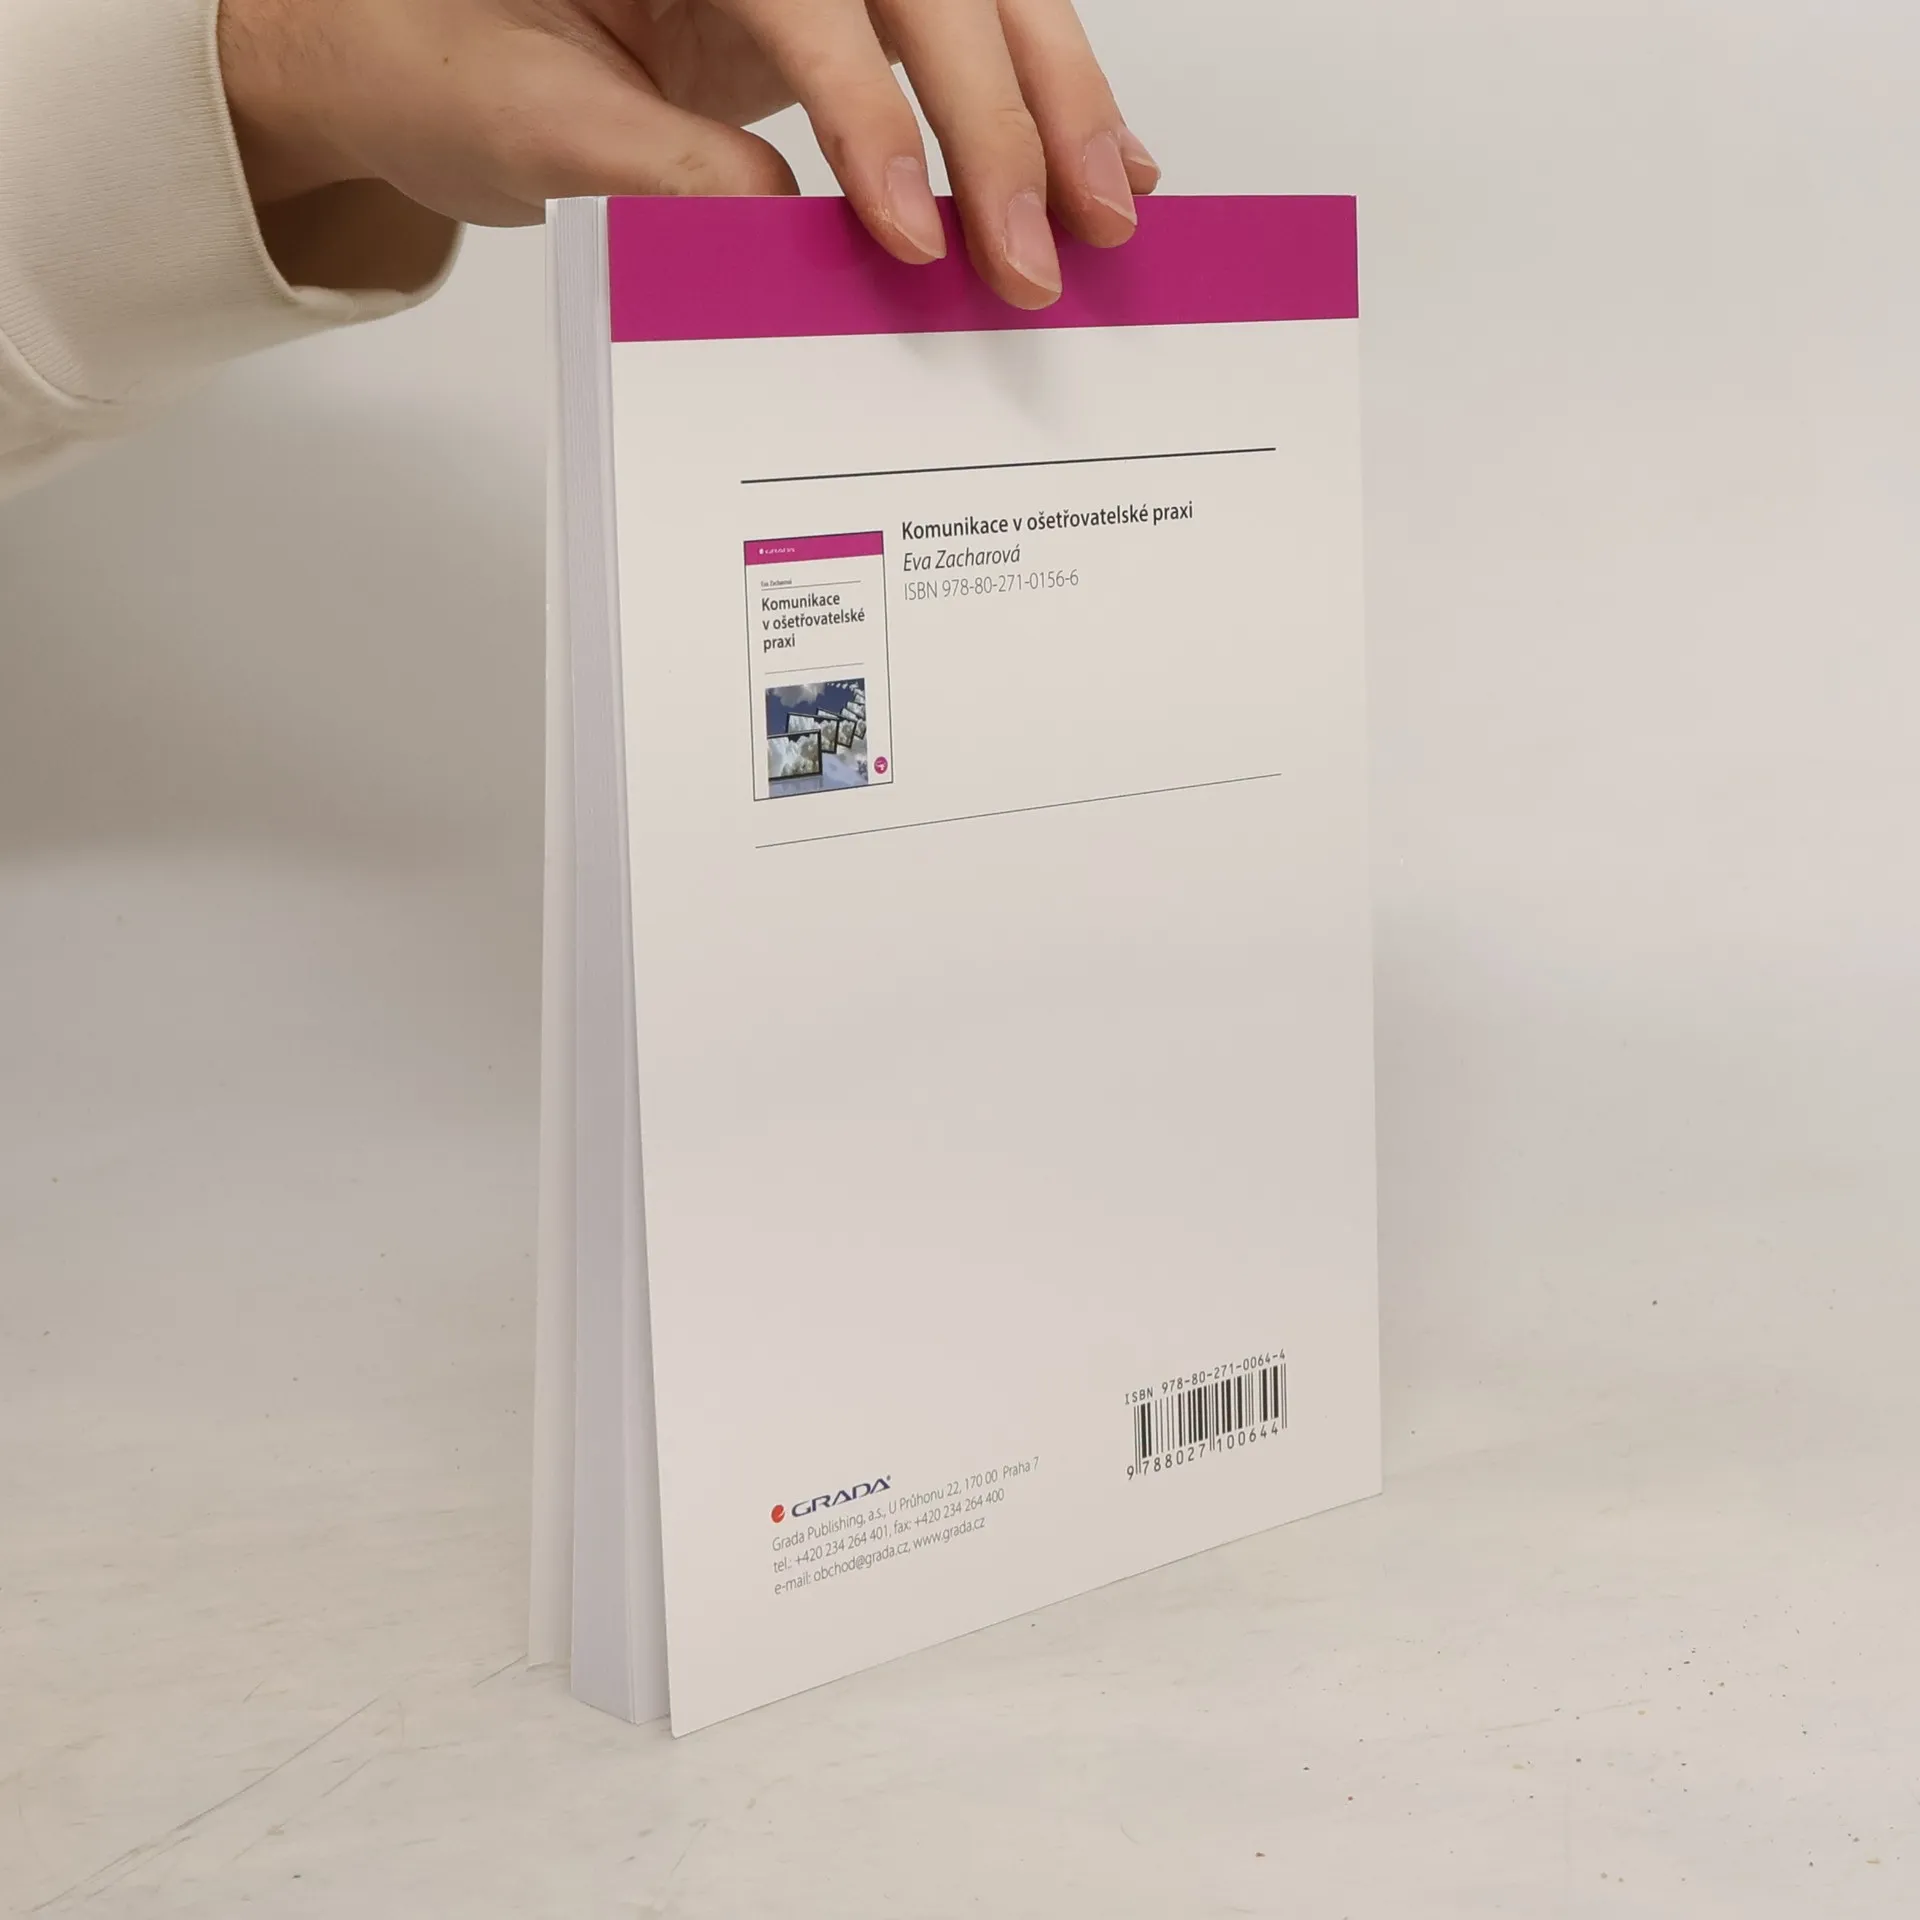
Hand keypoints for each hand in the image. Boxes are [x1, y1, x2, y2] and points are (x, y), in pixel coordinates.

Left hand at [217, 0, 1161, 308]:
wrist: (412, 48)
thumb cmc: (438, 57)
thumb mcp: (523, 115)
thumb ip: (656, 164)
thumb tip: (793, 227)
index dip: (874, 113)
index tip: (915, 233)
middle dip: (1003, 114)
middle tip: (1044, 242)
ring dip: (1052, 102)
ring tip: (1110, 205)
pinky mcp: (836, 5)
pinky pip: (954, 42)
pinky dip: (1032, 99)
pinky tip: (1097, 156)